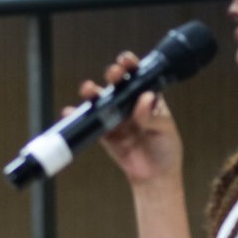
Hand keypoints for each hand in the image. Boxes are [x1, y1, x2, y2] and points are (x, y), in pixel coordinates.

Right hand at [77, 51, 182, 185]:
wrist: (155, 177)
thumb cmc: (166, 150)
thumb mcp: (165, 130)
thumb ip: (153, 116)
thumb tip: (144, 99)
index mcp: (148, 98)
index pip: (138, 76)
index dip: (131, 65)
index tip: (125, 60)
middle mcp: (130, 104)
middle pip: (118, 84)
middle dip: (113, 75)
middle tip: (113, 74)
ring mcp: (116, 117)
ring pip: (102, 100)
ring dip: (93, 92)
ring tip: (88, 89)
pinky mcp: (105, 133)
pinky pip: (91, 122)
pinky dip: (79, 116)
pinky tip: (71, 111)